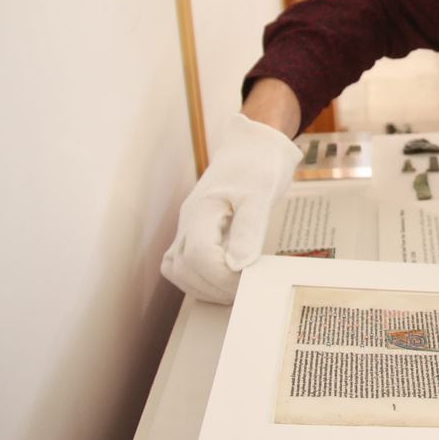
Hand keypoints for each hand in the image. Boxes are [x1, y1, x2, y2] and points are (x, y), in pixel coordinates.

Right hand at [161, 113, 302, 303]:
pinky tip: (223, 282)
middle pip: (183, 267)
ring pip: (177, 269)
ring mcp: (188, 228)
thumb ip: (249, 228)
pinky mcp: (194, 233)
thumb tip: (237, 265)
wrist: (253, 148)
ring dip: (202, 287)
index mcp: (201, 210)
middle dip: (213, 286)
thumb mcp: (261, 193)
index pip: (198, 255)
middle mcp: (188, 221)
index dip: (221, 276)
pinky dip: (199, 280)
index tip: (247, 280)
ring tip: (234, 290)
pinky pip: (183, 264)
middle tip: (245, 290)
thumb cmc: (257, 166)